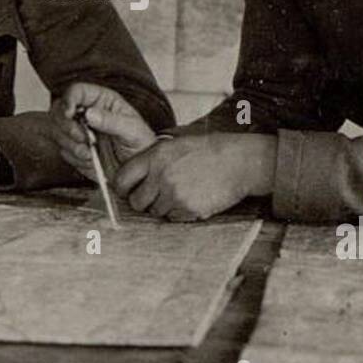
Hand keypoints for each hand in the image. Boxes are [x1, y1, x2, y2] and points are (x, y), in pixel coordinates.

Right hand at [52, 82, 156, 179]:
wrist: (139, 172)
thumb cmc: (140, 144)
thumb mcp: (132, 130)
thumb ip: (111, 121)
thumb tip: (90, 113)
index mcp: (102, 100)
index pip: (76, 91)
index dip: (69, 100)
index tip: (69, 114)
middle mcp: (86, 112)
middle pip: (59, 110)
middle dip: (67, 126)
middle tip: (81, 138)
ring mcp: (78, 130)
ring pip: (57, 131)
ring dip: (70, 144)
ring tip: (90, 153)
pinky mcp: (74, 148)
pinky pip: (62, 150)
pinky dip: (73, 157)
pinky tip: (89, 159)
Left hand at [114, 134, 276, 221]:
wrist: (240, 162)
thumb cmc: (211, 151)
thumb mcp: (177, 143)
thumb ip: (153, 157)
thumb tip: (132, 173)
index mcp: (156, 155)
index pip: (122, 179)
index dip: (122, 188)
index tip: (127, 191)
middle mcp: (161, 175)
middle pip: (136, 202)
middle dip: (145, 201)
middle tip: (158, 195)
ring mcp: (174, 194)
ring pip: (156, 212)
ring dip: (165, 207)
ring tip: (183, 192)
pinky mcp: (188, 208)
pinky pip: (174, 218)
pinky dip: (181, 213)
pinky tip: (194, 198)